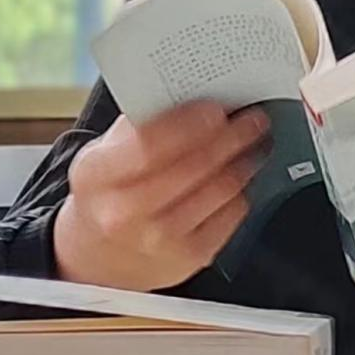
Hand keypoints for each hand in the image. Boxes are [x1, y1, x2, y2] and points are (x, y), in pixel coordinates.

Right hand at [53, 100, 269, 291]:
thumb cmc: (108, 193)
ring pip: (219, 190)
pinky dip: (241, 191)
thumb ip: (141, 124)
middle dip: (231, 138)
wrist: (98, 255)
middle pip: (193, 167)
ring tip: (256, 143)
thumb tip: (193, 95)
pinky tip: (241, 177)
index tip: (217, 108)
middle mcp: (124, 213)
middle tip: (253, 119)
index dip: (189, 124)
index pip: (149, 146)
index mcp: (98, 176)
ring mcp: (158, 241)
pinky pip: (231, 215)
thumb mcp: (105, 154)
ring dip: (244, 161)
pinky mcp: (189, 258)